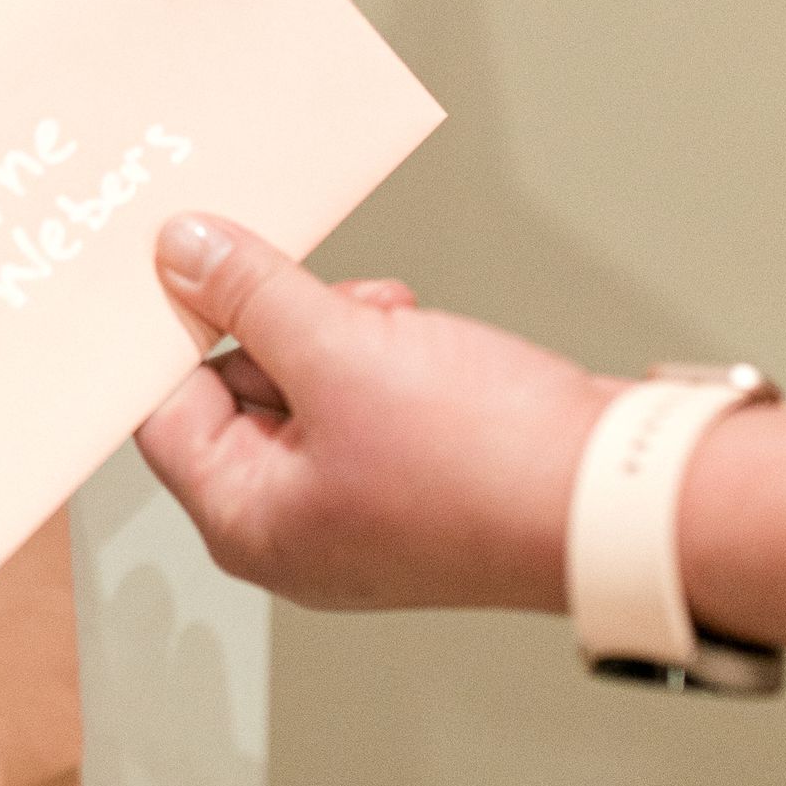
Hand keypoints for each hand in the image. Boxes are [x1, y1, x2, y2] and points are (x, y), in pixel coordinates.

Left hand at [137, 216, 618, 612]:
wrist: (622, 495)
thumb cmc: (484, 460)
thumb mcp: (343, 351)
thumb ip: (252, 295)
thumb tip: (182, 254)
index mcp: (248, 522)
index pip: (163, 414)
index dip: (175, 333)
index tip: (190, 264)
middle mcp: (291, 531)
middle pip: (232, 395)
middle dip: (277, 326)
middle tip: (330, 296)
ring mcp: (354, 511)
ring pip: (302, 388)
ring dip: (336, 332)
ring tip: (393, 321)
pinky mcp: (410, 483)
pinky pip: (361, 403)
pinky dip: (381, 356)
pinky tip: (420, 337)